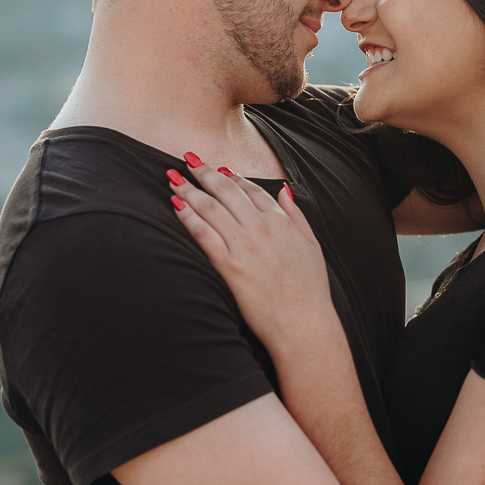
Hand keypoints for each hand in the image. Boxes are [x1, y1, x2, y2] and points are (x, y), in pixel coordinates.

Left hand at [168, 154, 338, 351]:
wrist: (304, 325)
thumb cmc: (310, 291)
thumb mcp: (311, 246)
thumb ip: (297, 215)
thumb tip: (284, 192)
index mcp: (281, 221)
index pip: (251, 189)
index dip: (232, 175)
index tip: (218, 168)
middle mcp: (261, 227)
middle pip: (226, 191)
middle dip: (204, 172)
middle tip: (187, 160)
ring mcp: (244, 245)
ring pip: (210, 207)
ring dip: (189, 190)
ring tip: (173, 179)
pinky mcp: (229, 265)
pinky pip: (203, 234)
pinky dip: (188, 217)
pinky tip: (176, 206)